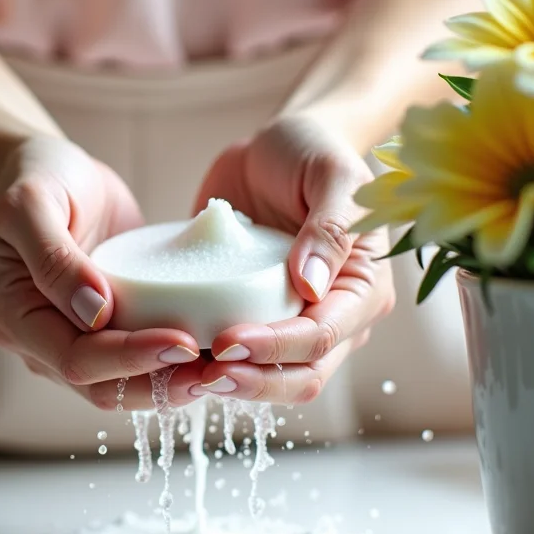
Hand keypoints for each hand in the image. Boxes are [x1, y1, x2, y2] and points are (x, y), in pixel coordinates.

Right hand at [0, 136, 204, 409]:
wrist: (51, 168)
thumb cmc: (34, 176)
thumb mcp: (31, 202)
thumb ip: (54, 257)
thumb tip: (95, 313)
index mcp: (13, 317)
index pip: (74, 358)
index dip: (128, 358)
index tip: (182, 342)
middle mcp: (39, 340)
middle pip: (101, 387)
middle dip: (157, 384)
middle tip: (213, 369)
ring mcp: (72, 338)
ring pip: (122, 385)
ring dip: (169, 384)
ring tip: (221, 370)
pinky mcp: (106, 328)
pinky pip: (137, 360)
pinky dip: (171, 364)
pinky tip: (211, 354)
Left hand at [191, 116, 392, 402]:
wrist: (276, 147)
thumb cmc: (313, 152)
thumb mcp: (331, 174)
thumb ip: (330, 226)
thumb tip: (310, 286)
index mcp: (362, 288)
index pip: (323, 337)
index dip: (276, 348)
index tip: (227, 341)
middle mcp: (335, 318)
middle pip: (301, 376)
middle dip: (253, 381)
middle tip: (201, 373)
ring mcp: (294, 323)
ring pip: (270, 380)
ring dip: (230, 386)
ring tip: (181, 376)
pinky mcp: (255, 320)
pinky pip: (238, 358)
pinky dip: (208, 366)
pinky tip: (171, 361)